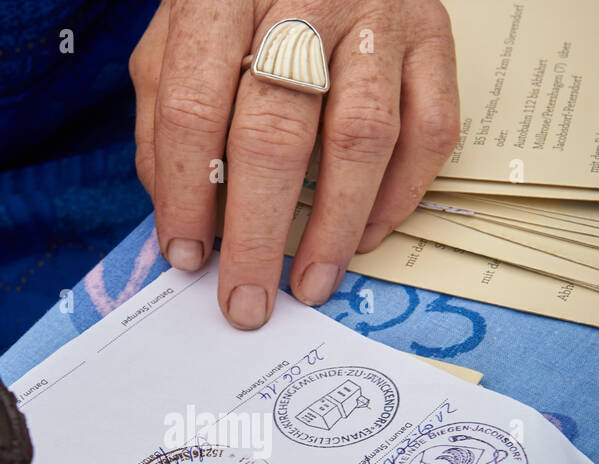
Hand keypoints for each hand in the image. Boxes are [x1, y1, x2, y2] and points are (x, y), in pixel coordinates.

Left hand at [131, 0, 458, 327]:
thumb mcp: (180, 31)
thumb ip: (166, 113)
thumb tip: (180, 215)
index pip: (194, 107)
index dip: (187, 192)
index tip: (186, 256)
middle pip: (276, 133)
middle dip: (255, 233)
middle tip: (246, 300)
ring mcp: (379, 17)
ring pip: (362, 137)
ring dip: (333, 227)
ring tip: (310, 284)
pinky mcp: (433, 37)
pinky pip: (429, 130)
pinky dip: (400, 195)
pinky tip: (366, 235)